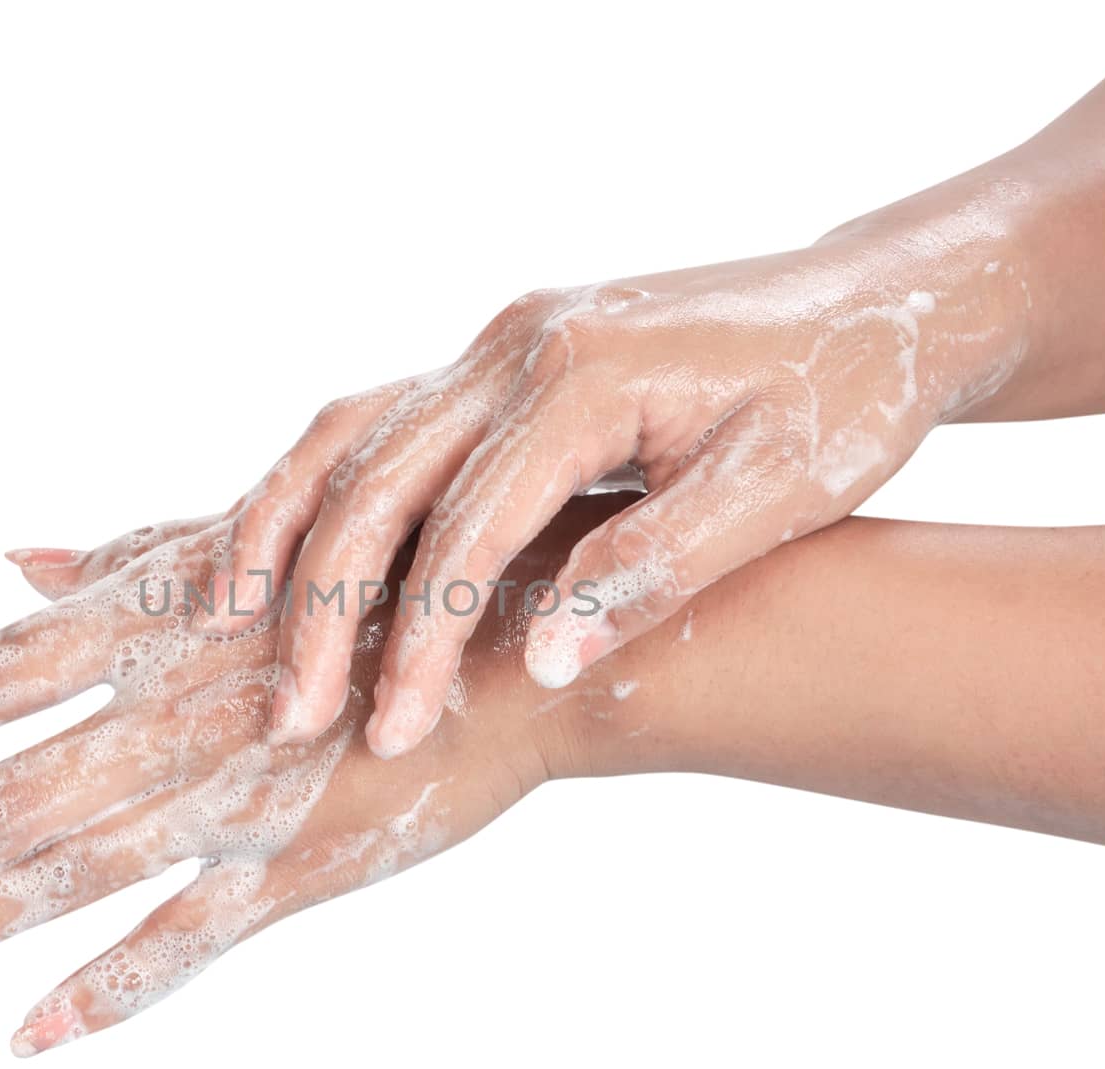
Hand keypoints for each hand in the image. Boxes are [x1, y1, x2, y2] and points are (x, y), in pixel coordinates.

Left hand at [0, 501, 633, 1054]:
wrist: (527, 636)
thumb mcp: (256, 546)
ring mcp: (239, 792)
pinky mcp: (304, 863)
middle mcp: (182, 707)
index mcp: (166, 619)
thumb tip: (13, 557)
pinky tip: (26, 1037)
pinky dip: (107, 991)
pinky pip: (190, 938)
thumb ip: (131, 557)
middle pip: (8, 793)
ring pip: (70, 874)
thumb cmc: (389, 576)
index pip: (2, 670)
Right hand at [197, 212, 1031, 759]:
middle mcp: (517, 345)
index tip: (391, 730)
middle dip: (322, 605)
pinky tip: (286, 543)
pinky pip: (379, 419)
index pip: (463, 528)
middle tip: (291, 715)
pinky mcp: (503, 358)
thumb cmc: (844, 399)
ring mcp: (501, 343)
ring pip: (349, 433)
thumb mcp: (779, 493)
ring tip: (227, 620)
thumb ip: (655, 568)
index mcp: (581, 376)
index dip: (421, 640)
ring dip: (283, 527)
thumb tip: (550, 658)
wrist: (878, 302)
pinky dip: (318, 484)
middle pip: (375, 479)